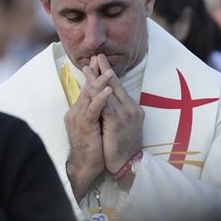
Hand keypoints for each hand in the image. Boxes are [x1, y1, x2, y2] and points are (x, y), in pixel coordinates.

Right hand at [64, 57, 112, 200]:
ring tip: (109, 71)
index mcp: (78, 111)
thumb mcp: (94, 126)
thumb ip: (96, 113)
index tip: (98, 62)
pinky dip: (101, 99)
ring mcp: (79, 119)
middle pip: (86, 88)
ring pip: (89, 96)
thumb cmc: (92, 149)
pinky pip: (93, 110)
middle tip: (100, 58)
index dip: (92, 75)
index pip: (86, 89)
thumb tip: (104, 102)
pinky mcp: (85, 127)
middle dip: (94, 73)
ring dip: (100, 82)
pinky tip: (108, 90)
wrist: (85, 167)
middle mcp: (76, 112)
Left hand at [96, 54, 144, 176]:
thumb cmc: (123, 147)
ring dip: (96, 79)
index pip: (120, 88)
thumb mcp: (122, 126)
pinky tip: (88, 86)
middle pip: (116, 85)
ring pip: (109, 92)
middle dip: (105, 70)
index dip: (110, 75)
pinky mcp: (117, 122)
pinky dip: (97, 94)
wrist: (127, 164)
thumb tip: (106, 102)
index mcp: (134, 109)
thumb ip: (116, 112)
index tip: (102, 62)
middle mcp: (132, 109)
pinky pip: (105, 104)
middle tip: (97, 56)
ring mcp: (126, 115)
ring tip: (86, 68)